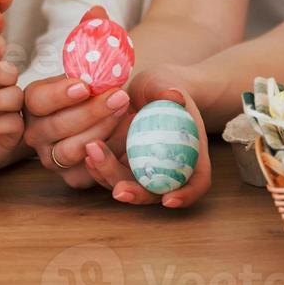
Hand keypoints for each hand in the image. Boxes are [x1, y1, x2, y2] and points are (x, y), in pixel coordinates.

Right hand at [23, 13, 132, 188]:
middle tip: (119, 96)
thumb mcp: (89, 61)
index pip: (38, 99)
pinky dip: (104, 158)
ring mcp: (50, 156)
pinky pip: (83, 174)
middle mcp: (35, 131)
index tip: (85, 84)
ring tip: (125, 114)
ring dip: (99, 132)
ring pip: (69, 150)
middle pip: (56, 126)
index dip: (59, 93)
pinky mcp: (69, 177)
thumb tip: (97, 11)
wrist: (106, 116)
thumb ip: (91, 34)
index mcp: (33, 101)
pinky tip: (124, 140)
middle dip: (90, 111)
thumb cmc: (93, 86)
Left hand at [81, 80, 212, 208]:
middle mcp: (166, 168)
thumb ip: (167, 91)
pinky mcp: (120, 164)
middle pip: (155, 191)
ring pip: (127, 185)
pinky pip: (109, 174)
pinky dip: (98, 169)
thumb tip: (174, 96)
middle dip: (137, 194)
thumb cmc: (161, 88)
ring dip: (109, 178)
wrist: (141, 89)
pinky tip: (86, 154)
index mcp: (190, 152)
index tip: (168, 200)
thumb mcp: (165, 85)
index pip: (197, 182)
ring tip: (92, 155)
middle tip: (119, 190)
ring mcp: (141, 168)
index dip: (186, 195)